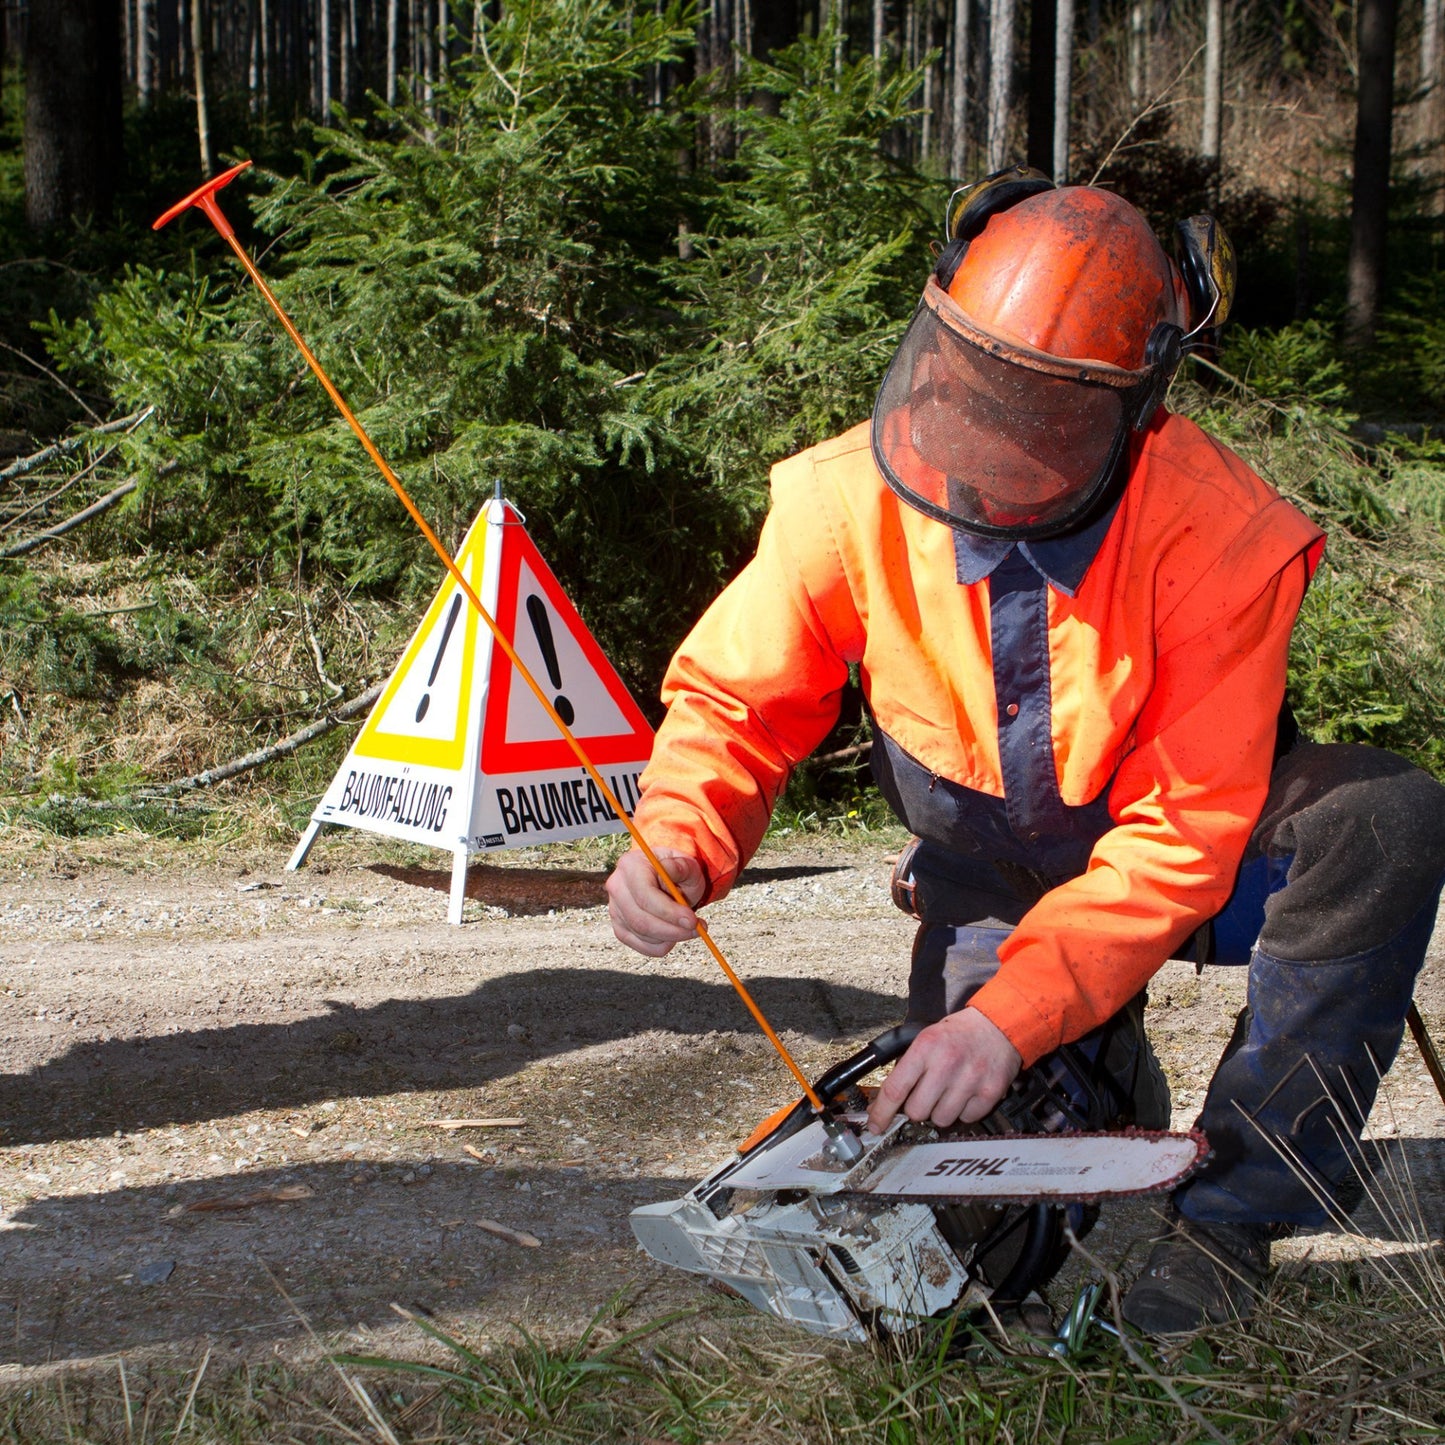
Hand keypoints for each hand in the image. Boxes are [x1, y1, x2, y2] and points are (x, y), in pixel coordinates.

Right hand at [605, 847, 705, 956]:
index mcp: (630, 865)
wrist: (667, 878)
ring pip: (642, 934)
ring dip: (671, 937)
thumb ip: (680, 867)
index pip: (644, 895)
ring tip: (690, 928)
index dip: (669, 912)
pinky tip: (675, 935)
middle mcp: (617, 887)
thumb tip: (669, 874)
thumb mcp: (685, 864)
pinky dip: (662, 946)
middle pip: (640, 920)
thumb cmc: (677, 872)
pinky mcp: (620, 927)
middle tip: (697, 929)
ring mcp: (615, 909)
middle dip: (672, 930)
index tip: (693, 920)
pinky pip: (641, 945)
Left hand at [866, 1008, 1021, 1132]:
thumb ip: (906, 1069)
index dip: (882, 1112)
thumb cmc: (958, 1034)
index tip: (876, 1125)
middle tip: (924, 1096)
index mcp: (925, 1048)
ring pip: (941, 1120)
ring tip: (948, 1091)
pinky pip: (966, 1119)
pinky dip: (963, 1111)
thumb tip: (883, 1104)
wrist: (998, 1025)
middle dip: (916, 1109)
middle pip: (917, 1111)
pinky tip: (965, 1093)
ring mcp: (970, 1079)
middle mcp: (946, 1064)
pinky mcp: (990, 1092)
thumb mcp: (926, 1039)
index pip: (895, 1089)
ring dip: (940, 1111)